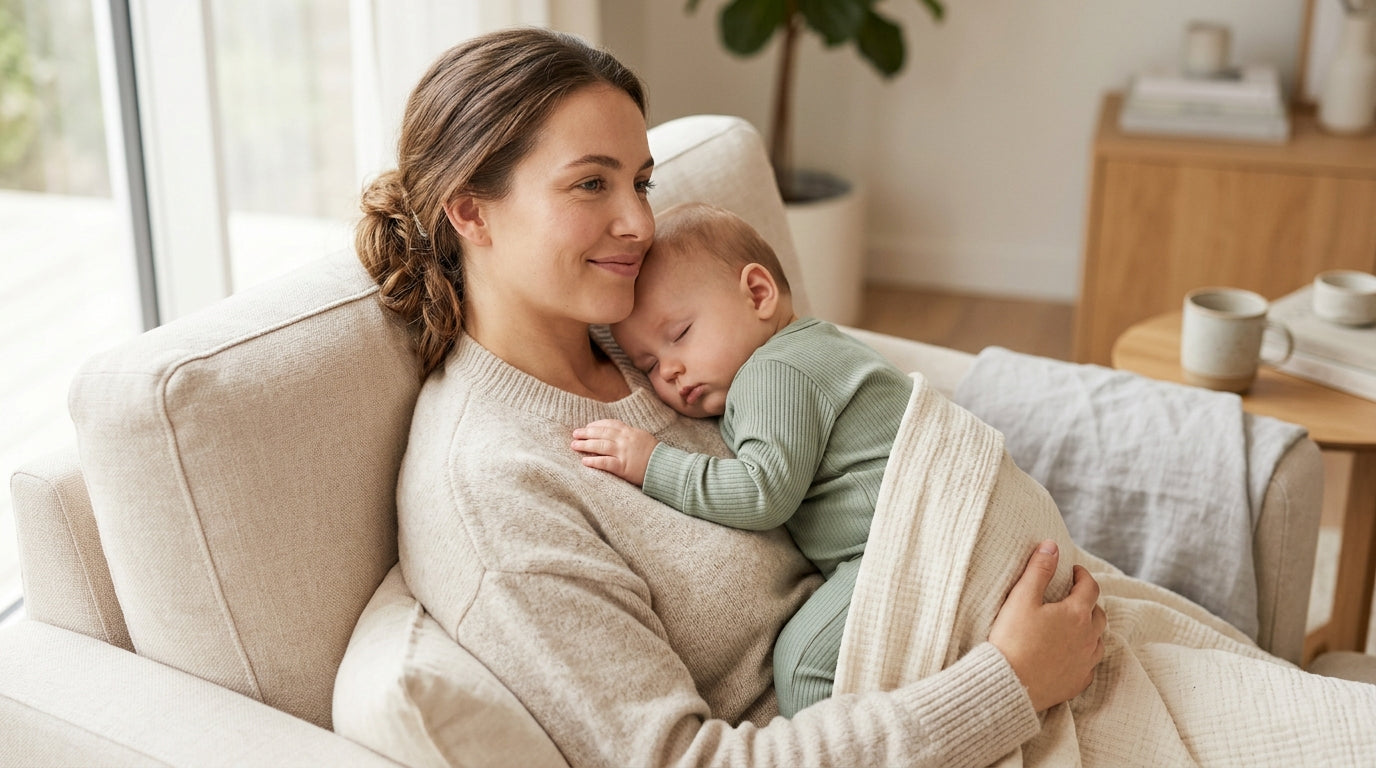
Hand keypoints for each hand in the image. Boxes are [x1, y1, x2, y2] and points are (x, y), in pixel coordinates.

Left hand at [571, 419, 658, 485]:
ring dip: (585, 445)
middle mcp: (625, 440)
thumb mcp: (643, 438)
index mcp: (630, 432)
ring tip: (574, 445)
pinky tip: (584, 461)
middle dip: (586, 433)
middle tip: (575, 434)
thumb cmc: (655, 454)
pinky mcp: (623, 467)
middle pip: (601, 433)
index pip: (610, 424)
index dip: (597, 425)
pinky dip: (593, 461)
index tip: (588, 426)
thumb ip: (629, 435)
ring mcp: (623, 453)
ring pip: (600, 445)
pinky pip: (605, 463)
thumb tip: (615, 435)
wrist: (665, 467)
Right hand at [988, 540, 1106, 711]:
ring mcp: (1085, 662)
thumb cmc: (1012, 640)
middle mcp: (1088, 638)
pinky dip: (1084, 655)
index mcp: (1076, 614)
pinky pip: (1089, 665)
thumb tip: (1052, 546)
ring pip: (1099, 641)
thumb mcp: (1021, 598)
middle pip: (1099, 614)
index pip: (1090, 587)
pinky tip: (1071, 655)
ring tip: (1075, 626)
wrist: (1009, 684)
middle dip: (1089, 601)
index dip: (1083, 575)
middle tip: (1074, 596)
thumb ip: (1039, 570)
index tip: (1074, 571)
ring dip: (1091, 629)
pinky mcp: (1078, 682)